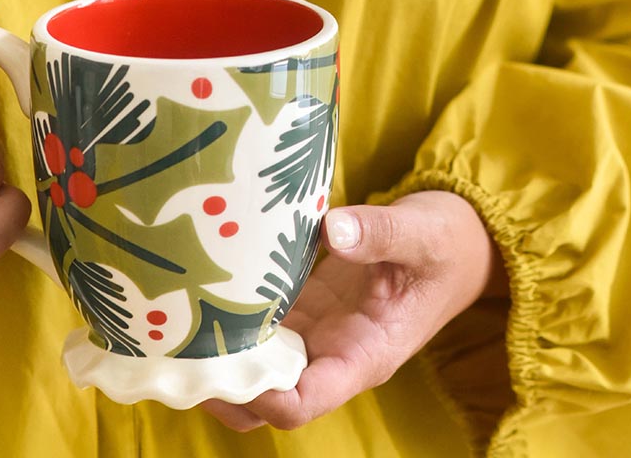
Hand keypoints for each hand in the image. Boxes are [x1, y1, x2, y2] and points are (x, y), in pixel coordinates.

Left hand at [200, 190, 505, 430]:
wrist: (457, 240)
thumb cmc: (446, 244)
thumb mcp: (422, 233)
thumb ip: (380, 232)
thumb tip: (334, 228)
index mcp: (365, 355)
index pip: (303, 402)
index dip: (261, 396)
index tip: (226, 365)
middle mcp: (333, 354)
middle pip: (264, 398)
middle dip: (221, 384)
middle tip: (174, 348)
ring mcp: (316, 334)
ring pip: (255, 368)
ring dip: (217, 354)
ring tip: (172, 322)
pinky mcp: (305, 307)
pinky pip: (259, 328)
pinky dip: (228, 318)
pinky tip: (196, 289)